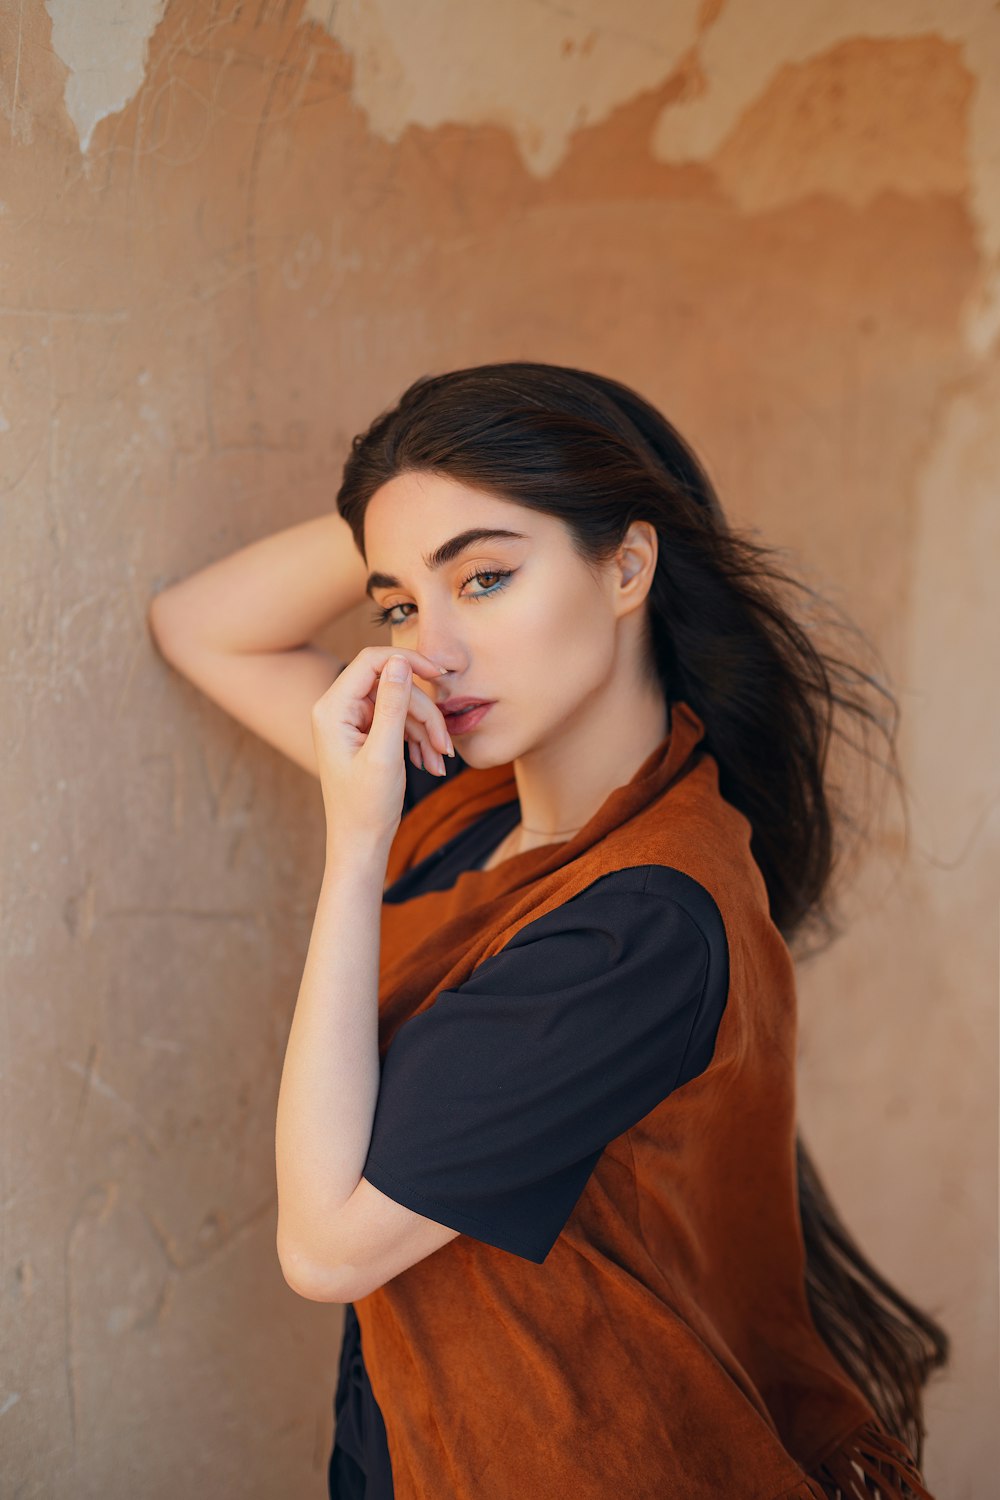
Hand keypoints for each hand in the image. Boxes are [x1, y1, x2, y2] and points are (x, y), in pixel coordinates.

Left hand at [311, 645, 454, 854]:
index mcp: (332, 709)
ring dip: (425, 730)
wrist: (359, 843)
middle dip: (423, 712)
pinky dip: (418, 739)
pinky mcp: (365, 733)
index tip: (440, 673)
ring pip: (400, 704)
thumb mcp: (385, 754)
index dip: (408, 661)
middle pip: (392, 685)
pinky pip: (398, 721)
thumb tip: (400, 662)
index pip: (372, 661)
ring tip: (440, 761)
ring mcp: (351, 721)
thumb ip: (393, 705)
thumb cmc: (366, 806)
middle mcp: (337, 709)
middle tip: (444, 744)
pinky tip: (430, 763)